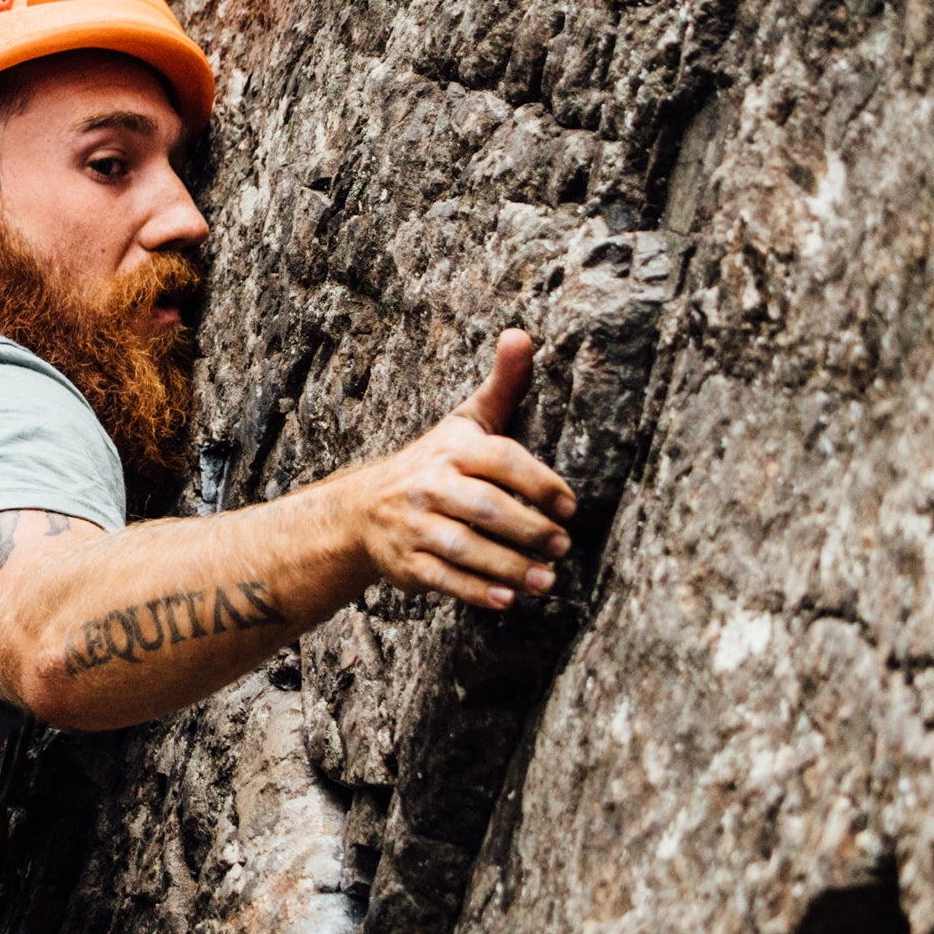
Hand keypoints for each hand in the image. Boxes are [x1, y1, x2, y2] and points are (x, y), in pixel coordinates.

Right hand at [345, 329, 576, 609]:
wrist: (365, 509)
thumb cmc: (436, 462)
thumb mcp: (467, 421)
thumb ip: (503, 384)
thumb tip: (523, 334)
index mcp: (453, 448)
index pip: (501, 461)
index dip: (540, 483)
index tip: (569, 506)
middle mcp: (429, 485)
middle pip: (486, 509)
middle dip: (530, 530)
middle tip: (564, 546)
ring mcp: (415, 526)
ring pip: (466, 548)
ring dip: (511, 568)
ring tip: (549, 580)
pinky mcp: (407, 564)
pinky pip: (445, 580)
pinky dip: (477, 592)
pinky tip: (509, 599)